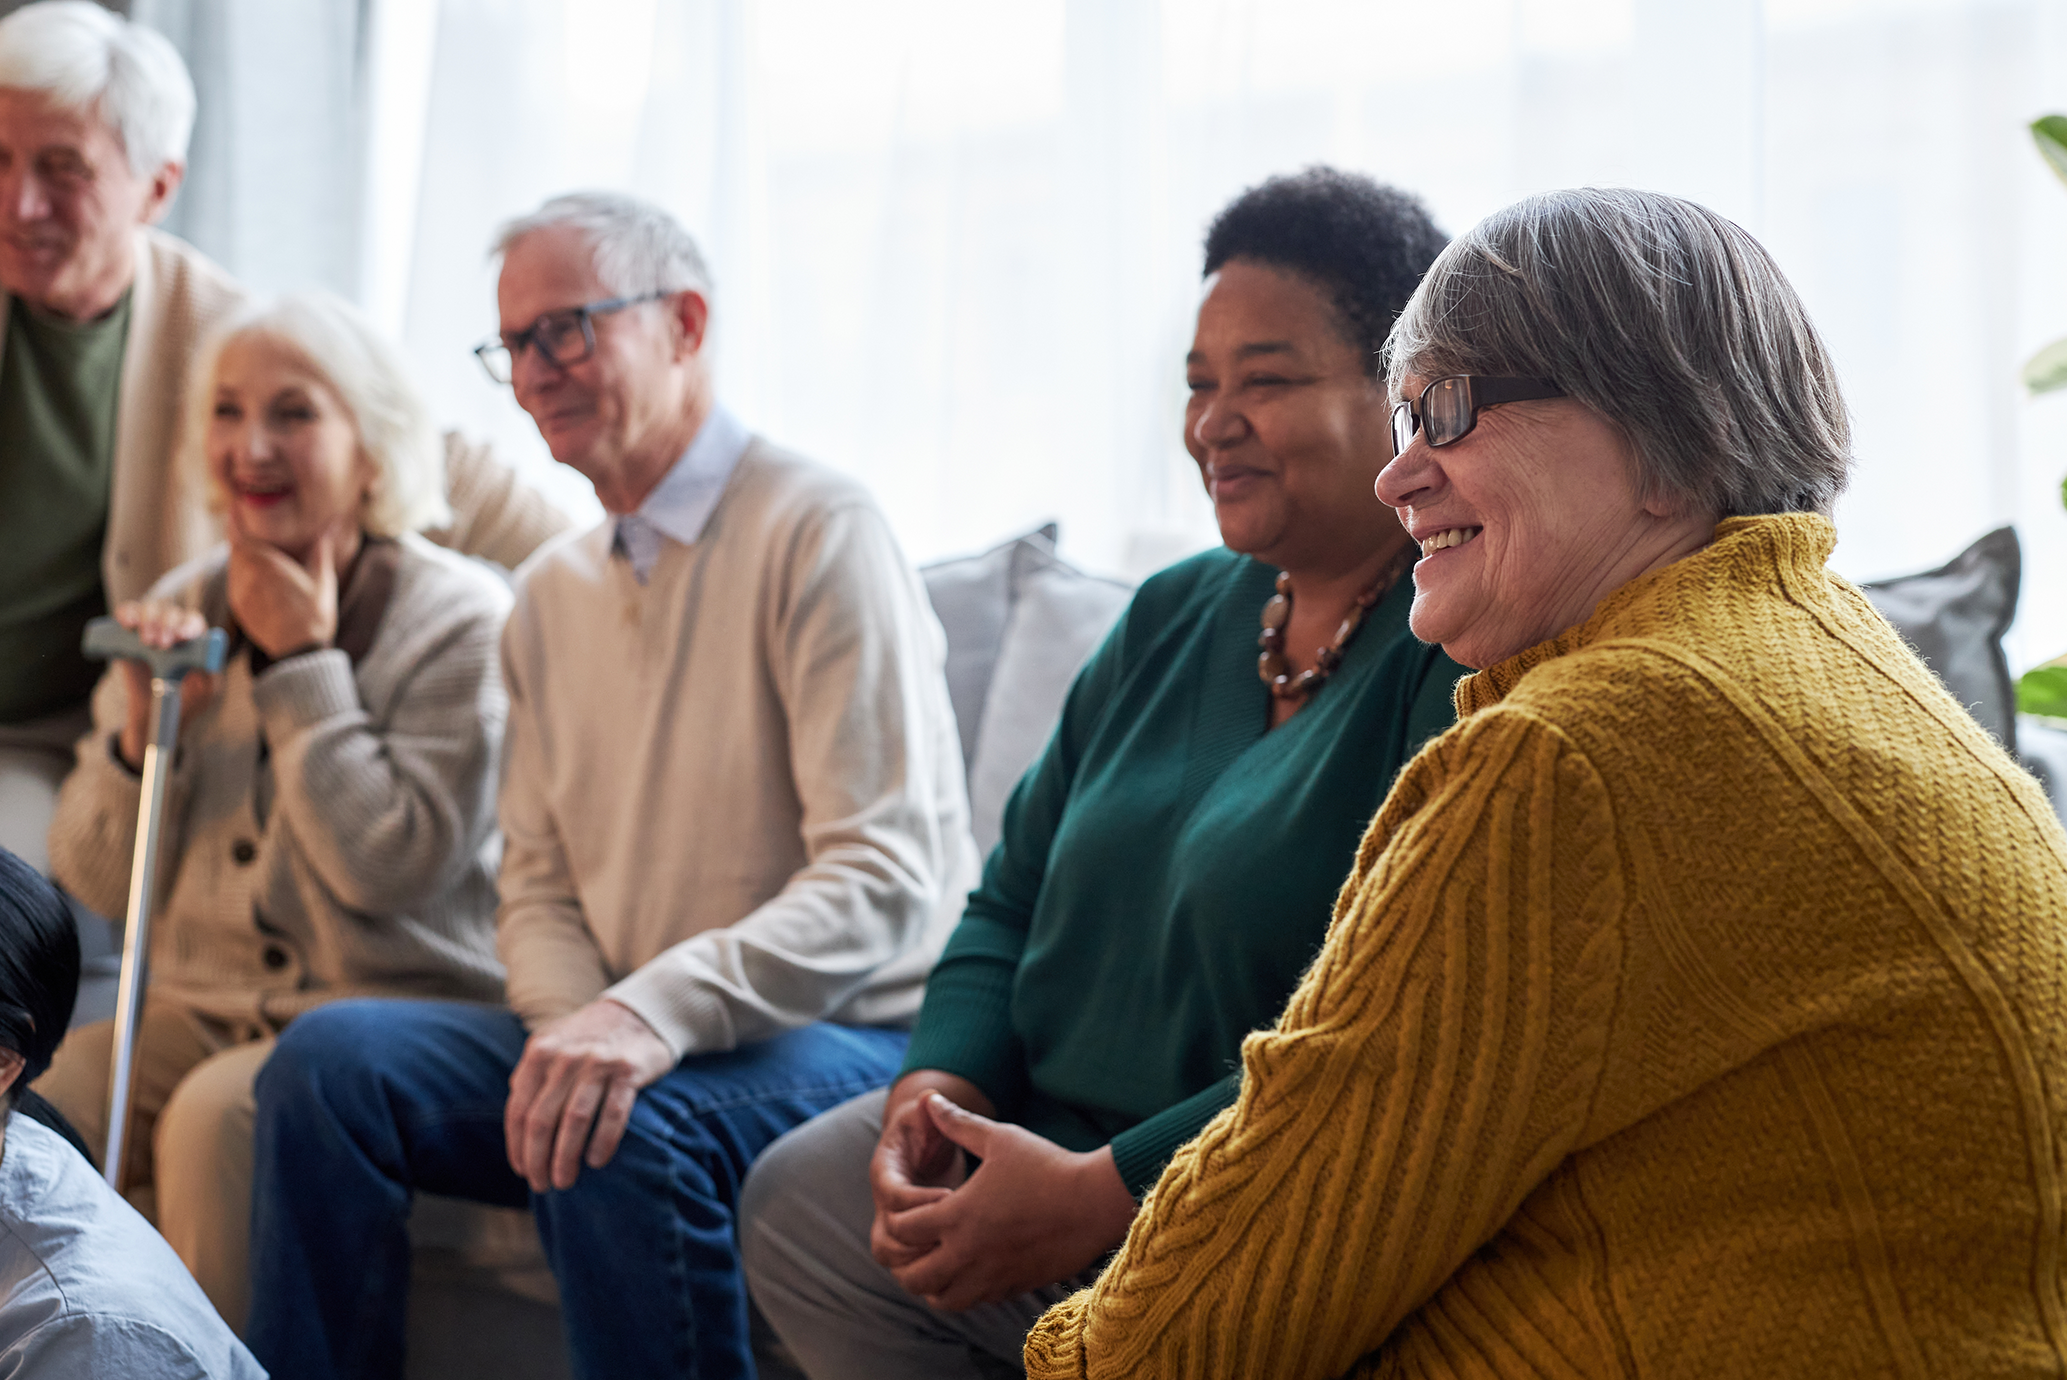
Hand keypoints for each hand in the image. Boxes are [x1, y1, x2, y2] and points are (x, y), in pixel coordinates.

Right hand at [112, 600, 216, 769]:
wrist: (154, 709)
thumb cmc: (185, 698)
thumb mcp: (204, 691)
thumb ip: (209, 677)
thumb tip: (209, 664)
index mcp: (195, 637)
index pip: (194, 622)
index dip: (188, 626)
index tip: (182, 638)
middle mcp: (173, 626)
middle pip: (172, 613)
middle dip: (167, 625)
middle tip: (161, 645)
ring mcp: (150, 626)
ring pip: (150, 608)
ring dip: (149, 620)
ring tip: (147, 642)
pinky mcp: (127, 632)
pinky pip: (127, 612)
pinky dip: (126, 613)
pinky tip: (127, 624)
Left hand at [227, 525, 340, 659]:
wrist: (298, 651)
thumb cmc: (314, 615)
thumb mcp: (323, 581)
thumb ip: (320, 552)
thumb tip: (326, 530)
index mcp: (267, 563)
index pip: (241, 533)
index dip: (236, 519)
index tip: (236, 508)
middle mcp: (248, 575)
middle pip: (235, 547)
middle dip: (241, 536)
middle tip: (247, 526)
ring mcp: (240, 591)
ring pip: (234, 564)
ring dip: (241, 555)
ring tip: (255, 552)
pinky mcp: (237, 606)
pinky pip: (235, 581)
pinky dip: (241, 573)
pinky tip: (256, 576)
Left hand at [504, 998, 673, 1191]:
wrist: (639, 1013)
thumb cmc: (589, 1040)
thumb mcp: (552, 1046)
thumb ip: (531, 1078)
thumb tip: (516, 1125)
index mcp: (539, 1052)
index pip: (519, 1109)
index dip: (517, 1146)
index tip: (522, 1171)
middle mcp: (565, 1055)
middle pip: (542, 1119)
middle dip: (538, 1159)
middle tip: (542, 1185)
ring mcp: (597, 1062)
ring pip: (573, 1120)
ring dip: (565, 1158)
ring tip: (564, 1181)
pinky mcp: (628, 1070)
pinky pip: (612, 1114)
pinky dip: (602, 1142)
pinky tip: (596, 1161)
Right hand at [869, 1071, 995, 1267]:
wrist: (920, 1146)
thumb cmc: (926, 1128)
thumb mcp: (926, 1116)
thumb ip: (929, 1111)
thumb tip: (930, 1097)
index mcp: (886, 1173)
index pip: (892, 1196)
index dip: (919, 1201)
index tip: (952, 1197)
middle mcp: (884, 1204)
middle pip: (884, 1240)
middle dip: (917, 1243)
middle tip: (955, 1239)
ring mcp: (893, 1225)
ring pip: (893, 1260)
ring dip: (921, 1266)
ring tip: (959, 1258)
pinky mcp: (908, 1240)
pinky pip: (910, 1268)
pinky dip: (929, 1275)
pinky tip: (962, 1270)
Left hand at [877, 1094, 1137, 1311]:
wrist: (1095, 1203)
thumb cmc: (1048, 1165)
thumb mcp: (1000, 1138)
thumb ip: (959, 1122)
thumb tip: (929, 1097)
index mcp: (957, 1215)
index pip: (902, 1230)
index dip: (898, 1217)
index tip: (916, 1205)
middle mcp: (967, 1253)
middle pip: (913, 1277)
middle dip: (906, 1260)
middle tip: (920, 1241)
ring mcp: (991, 1276)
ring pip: (943, 1299)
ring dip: (933, 1283)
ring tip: (942, 1260)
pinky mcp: (1014, 1287)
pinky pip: (976, 1302)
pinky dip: (965, 1289)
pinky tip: (976, 1266)